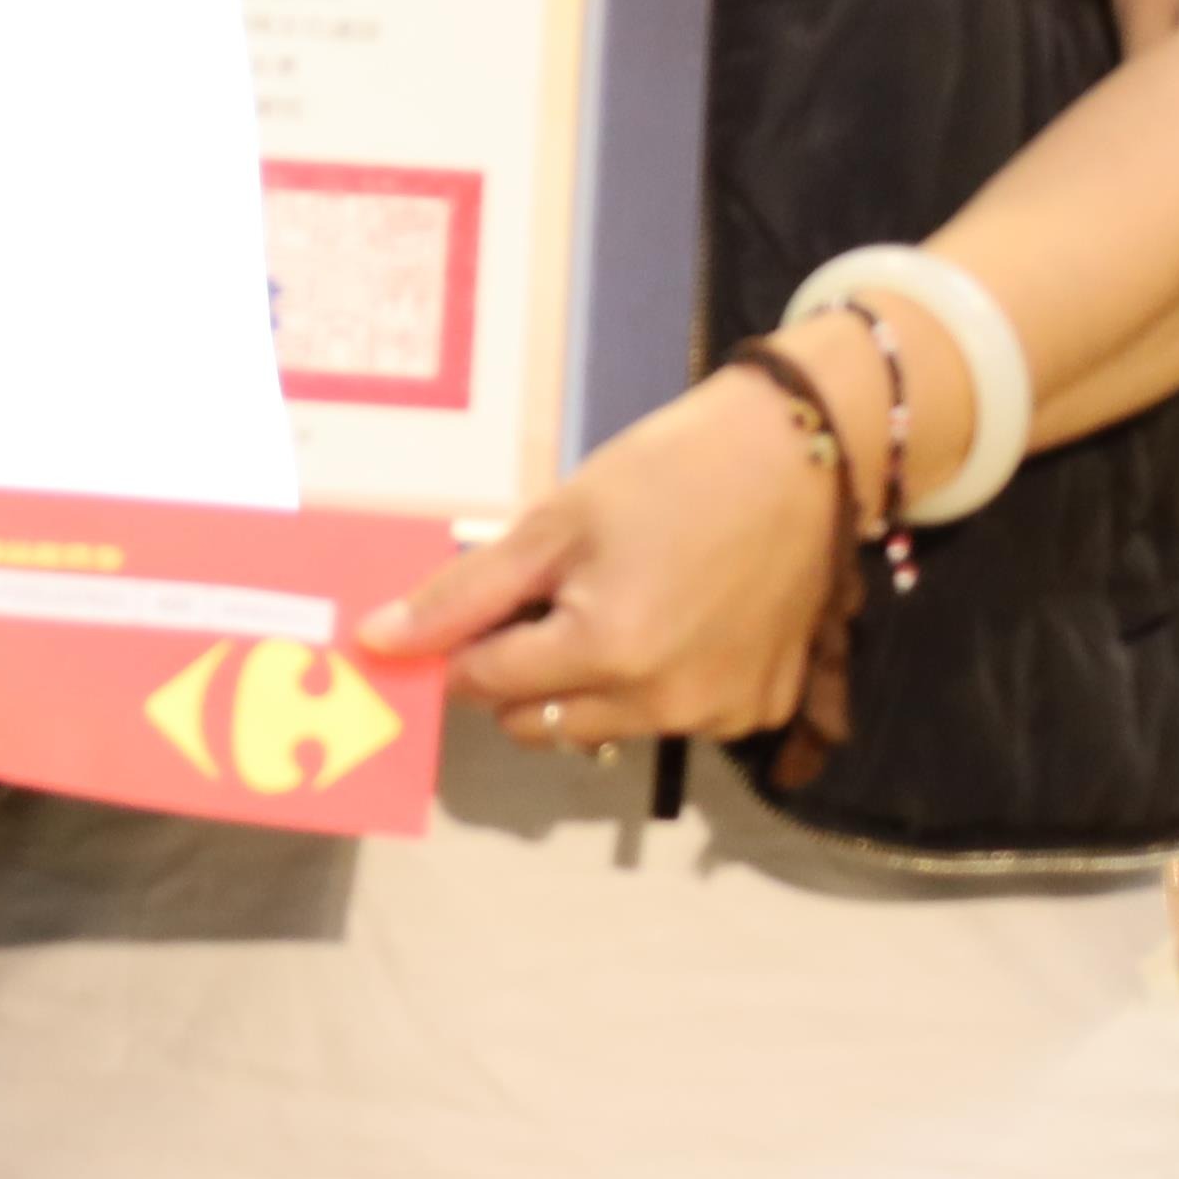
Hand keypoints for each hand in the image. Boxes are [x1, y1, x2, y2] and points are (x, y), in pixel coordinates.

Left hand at [348, 370, 854, 756]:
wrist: (801, 451)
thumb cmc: (670, 471)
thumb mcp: (556, 521)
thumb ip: (464, 593)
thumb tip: (377, 643)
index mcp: (605, 652)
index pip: (484, 684)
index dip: (466, 643)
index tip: (479, 605)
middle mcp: (663, 705)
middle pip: (537, 722)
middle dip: (523, 671)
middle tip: (555, 594)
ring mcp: (717, 717)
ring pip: (601, 727)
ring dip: (587, 684)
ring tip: (622, 598)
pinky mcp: (758, 712)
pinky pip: (671, 718)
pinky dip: (656, 683)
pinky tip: (681, 616)